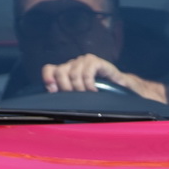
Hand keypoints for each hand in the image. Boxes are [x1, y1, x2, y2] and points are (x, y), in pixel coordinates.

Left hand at [41, 54, 168, 101]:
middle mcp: (73, 65)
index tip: (53, 90)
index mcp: (65, 73)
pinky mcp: (97, 61)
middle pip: (60, 71)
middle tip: (74, 98)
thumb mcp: (78, 99)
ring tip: (87, 96)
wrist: (120, 91)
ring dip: (79, 88)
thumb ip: (65, 98)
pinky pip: (87, 71)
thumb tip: (50, 106)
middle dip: (65, 87)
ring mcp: (84, 61)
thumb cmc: (98, 98)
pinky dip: (89, 83)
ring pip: (73, 72)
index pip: (49, 69)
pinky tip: (94, 91)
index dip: (48, 78)